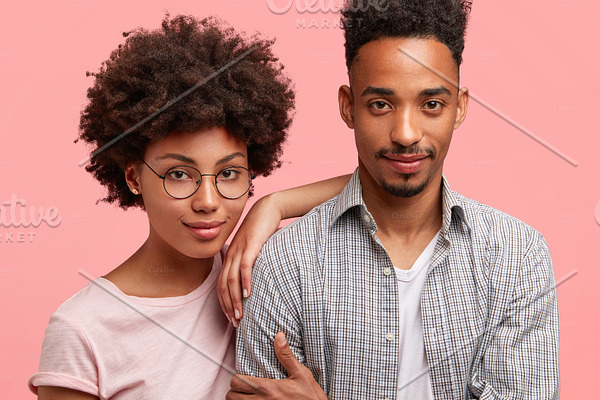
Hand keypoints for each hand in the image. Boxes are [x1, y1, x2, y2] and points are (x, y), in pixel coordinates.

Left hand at [217, 195, 282, 326]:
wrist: (267, 209)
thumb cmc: (262, 231)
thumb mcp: (253, 250)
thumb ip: (251, 265)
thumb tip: (255, 283)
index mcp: (230, 258)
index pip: (220, 286)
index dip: (223, 304)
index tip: (231, 319)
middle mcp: (231, 256)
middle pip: (223, 286)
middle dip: (228, 307)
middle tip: (236, 324)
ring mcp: (239, 250)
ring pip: (231, 280)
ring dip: (235, 299)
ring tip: (240, 315)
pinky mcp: (251, 245)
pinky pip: (245, 266)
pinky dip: (245, 281)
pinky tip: (249, 294)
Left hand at [226, 332, 326, 398]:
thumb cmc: (310, 396)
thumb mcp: (301, 374)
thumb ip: (286, 356)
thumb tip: (279, 336)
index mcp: (267, 388)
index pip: (237, 382)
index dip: (237, 380)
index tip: (244, 378)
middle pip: (232, 396)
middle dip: (235, 391)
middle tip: (243, 388)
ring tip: (247, 396)